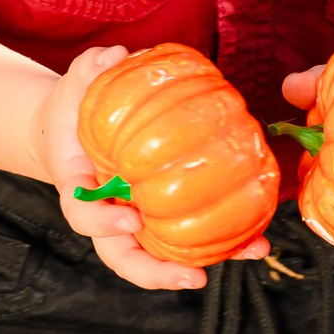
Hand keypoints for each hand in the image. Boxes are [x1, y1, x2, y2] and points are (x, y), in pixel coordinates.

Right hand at [34, 47, 264, 293]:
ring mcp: (136, 220)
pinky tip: (259, 237)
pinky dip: (226, 238)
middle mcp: (109, 214)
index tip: (130, 218)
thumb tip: (118, 56)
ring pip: (164, 253)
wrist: (75, 127)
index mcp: (81, 190)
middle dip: (157, 272)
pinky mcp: (164, 213)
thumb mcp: (77, 82)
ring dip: (208, 260)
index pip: (82, 216)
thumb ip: (92, 67)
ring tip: (249, 253)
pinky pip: (192, 231)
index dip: (103, 223)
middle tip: (191, 277)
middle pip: (125, 257)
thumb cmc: (75, 109)